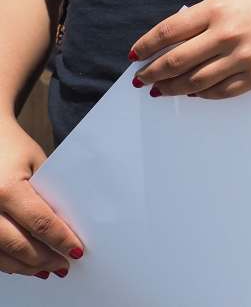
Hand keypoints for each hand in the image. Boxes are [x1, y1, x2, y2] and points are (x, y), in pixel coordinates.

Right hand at [0, 122, 82, 277]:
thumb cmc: (11, 148)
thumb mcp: (37, 163)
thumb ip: (48, 192)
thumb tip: (70, 223)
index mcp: (6, 188)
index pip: (40, 223)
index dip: (61, 240)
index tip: (77, 251)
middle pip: (18, 244)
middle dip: (44, 259)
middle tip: (64, 265)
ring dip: (25, 266)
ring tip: (47, 269)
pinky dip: (5, 261)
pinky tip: (21, 264)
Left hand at [131, 0, 250, 98]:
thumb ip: (203, 16)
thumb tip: (173, 42)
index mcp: (217, 9)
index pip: (168, 31)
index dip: (146, 45)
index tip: (135, 55)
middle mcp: (227, 34)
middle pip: (176, 61)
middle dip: (152, 72)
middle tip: (141, 78)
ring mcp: (243, 57)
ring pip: (195, 81)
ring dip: (173, 88)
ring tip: (162, 90)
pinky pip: (221, 91)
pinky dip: (203, 94)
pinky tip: (194, 92)